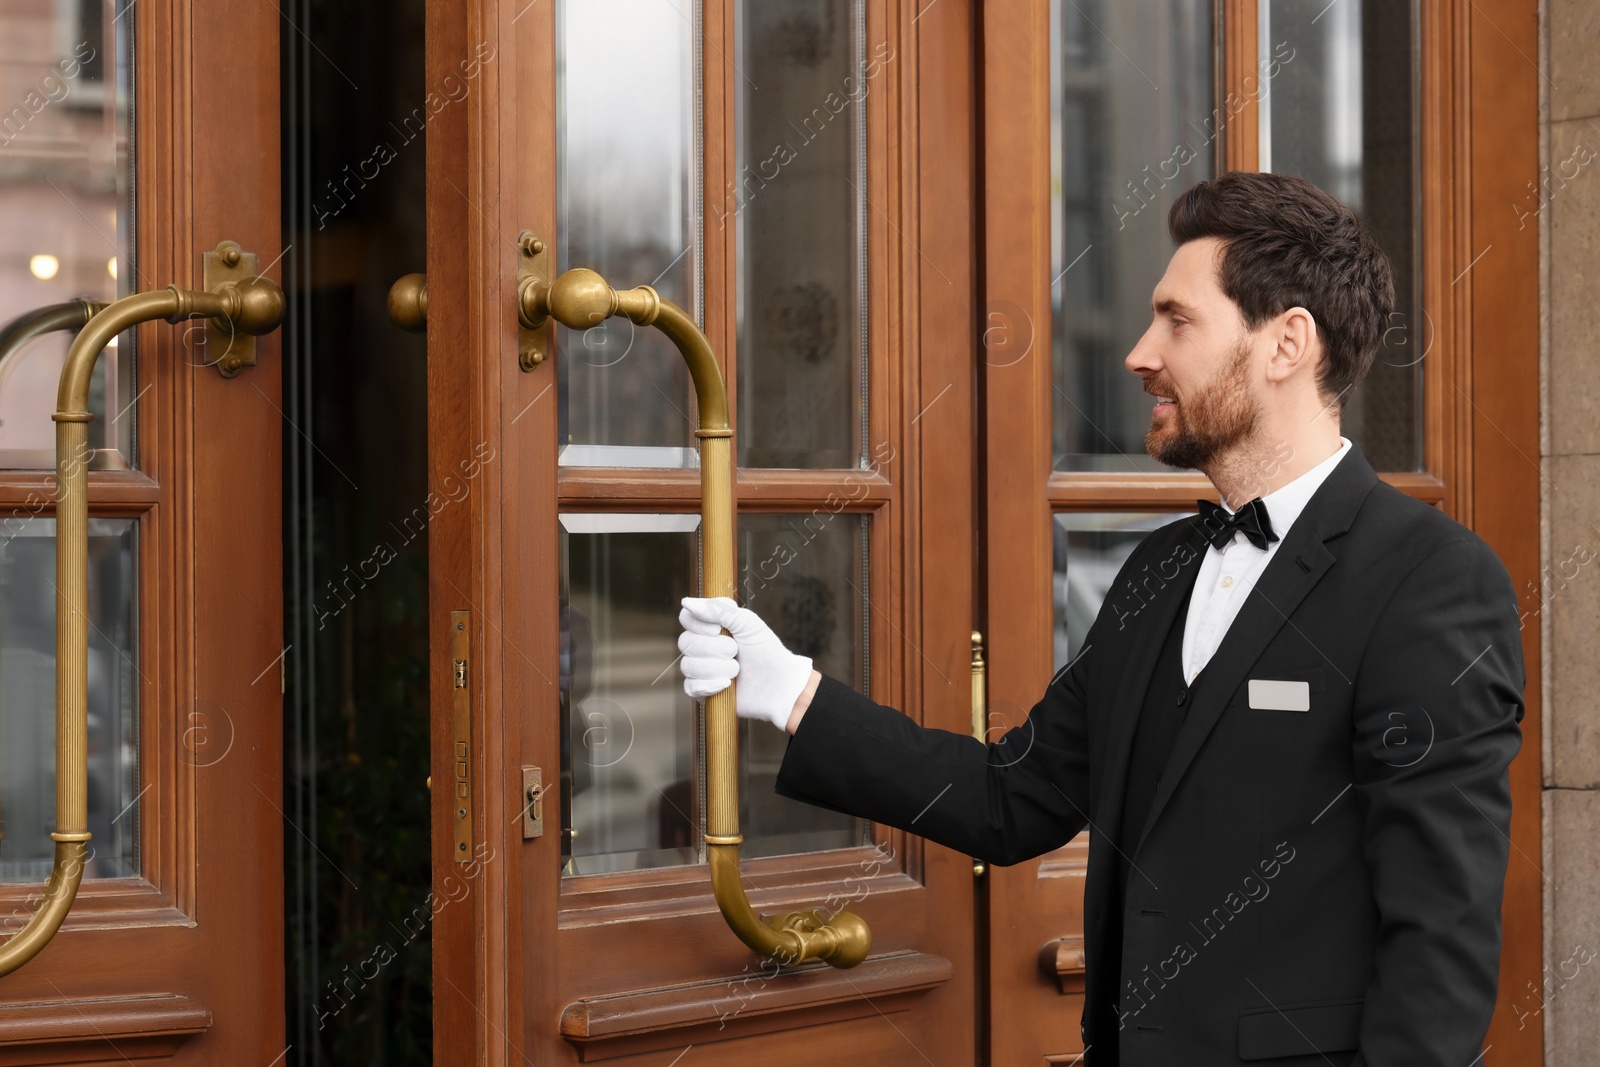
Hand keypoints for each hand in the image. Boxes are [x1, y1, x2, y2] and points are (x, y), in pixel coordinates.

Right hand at [678, 597, 813, 731]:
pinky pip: (691, 688)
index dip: (699, 625)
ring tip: (736, 670)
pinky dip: (710, 686)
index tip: (718, 630)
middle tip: (736, 651)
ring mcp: (700, 669)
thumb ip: (717, 609)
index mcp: (710, 626)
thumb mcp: (746, 622)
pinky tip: (727, 685)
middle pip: (685, 643)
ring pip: (687, 666)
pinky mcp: (703, 691)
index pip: (686, 618)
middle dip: (715, 648)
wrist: (779, 683)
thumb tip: (686, 602)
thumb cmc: (765, 649)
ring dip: (716, 668)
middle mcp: (701, 646)